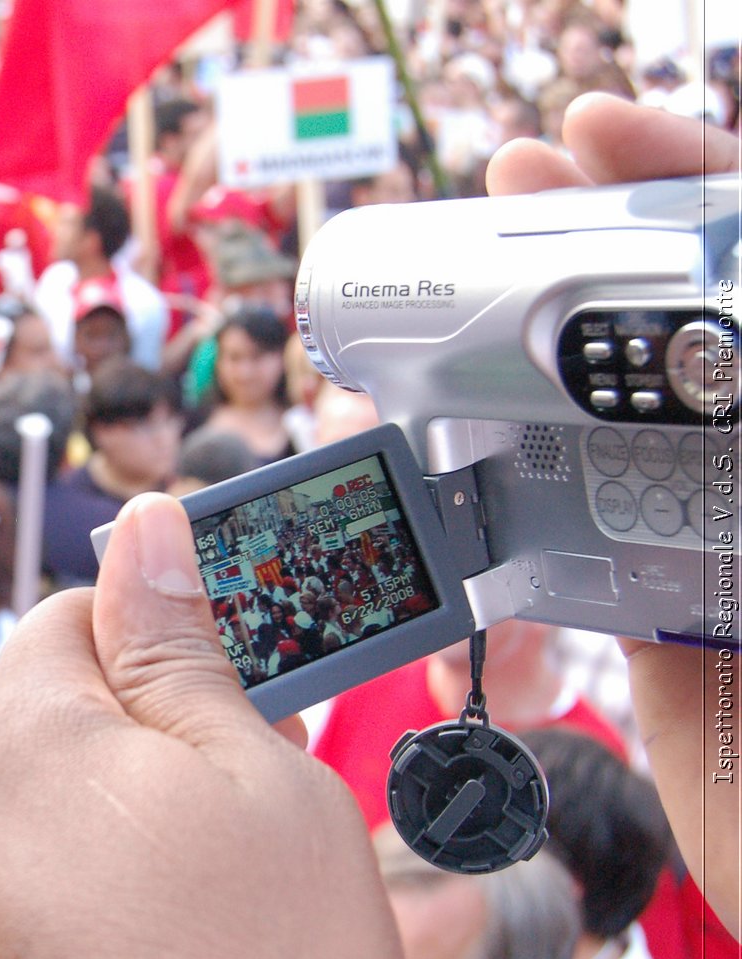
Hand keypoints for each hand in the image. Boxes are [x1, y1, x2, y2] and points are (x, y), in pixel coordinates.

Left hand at [0, 494, 412, 958]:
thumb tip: (148, 533)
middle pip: (37, 730)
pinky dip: (45, 929)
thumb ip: (183, 648)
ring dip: (85, 845)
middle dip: (125, 752)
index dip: (154, 642)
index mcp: (21, 744)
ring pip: (13, 828)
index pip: (67, 619)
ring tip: (183, 927)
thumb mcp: (264, 785)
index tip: (217, 683)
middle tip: (225, 824)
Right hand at [490, 94, 740, 939]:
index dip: (690, 182)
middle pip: (674, 323)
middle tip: (514, 185)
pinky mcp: (657, 624)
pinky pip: (564, 532)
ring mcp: (716, 544)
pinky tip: (446, 450)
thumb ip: (725, 457)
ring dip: (530, 348)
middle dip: (595, 235)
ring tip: (452, 288)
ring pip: (611, 411)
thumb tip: (710, 330)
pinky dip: (496, 493)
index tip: (599, 133)